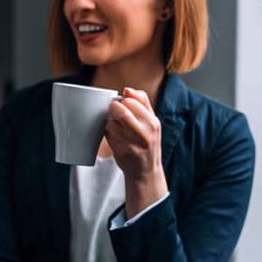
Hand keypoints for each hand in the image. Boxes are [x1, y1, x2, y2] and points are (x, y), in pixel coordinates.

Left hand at [104, 87, 166, 212]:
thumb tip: (128, 89)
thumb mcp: (151, 123)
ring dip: (110, 123)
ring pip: (112, 122)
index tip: (124, 106)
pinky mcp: (122, 151)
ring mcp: (133, 142)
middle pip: (121, 110)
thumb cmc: (146, 144)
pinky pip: (108, 135)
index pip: (132, 100)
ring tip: (117, 129)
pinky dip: (108, 134)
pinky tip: (116, 139)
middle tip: (114, 113)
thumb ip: (142, 104)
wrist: (146, 171)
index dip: (124, 101)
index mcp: (153, 122)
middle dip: (113, 109)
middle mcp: (145, 132)